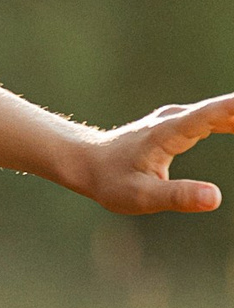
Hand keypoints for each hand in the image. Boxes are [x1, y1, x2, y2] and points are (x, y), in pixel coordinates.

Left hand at [68, 95, 229, 217]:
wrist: (88, 163)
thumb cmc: (111, 182)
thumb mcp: (141, 198)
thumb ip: (178, 197)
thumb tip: (216, 199)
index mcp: (171, 131)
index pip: (215, 114)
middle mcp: (179, 118)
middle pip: (228, 108)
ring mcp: (182, 118)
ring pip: (225, 111)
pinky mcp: (184, 124)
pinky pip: (220, 118)